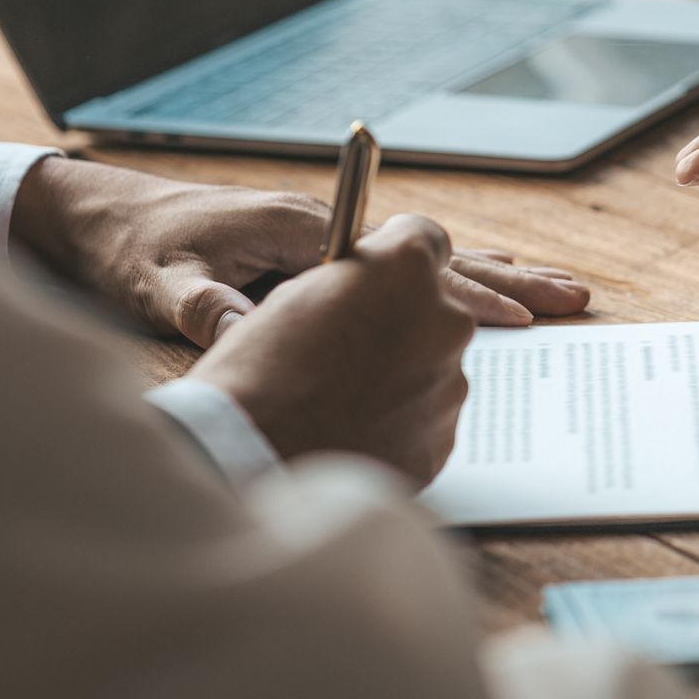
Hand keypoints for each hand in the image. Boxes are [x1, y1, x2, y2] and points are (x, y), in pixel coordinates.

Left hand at [11, 158, 588, 346]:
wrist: (103, 218)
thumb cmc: (134, 250)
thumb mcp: (160, 282)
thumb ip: (207, 305)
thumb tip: (248, 329)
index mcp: (305, 230)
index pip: (407, 263)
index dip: (465, 291)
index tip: (514, 316)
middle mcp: (332, 230)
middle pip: (441, 254)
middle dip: (511, 278)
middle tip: (574, 297)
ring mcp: (334, 242)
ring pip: (434, 262)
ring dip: (498, 278)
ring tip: (556, 293)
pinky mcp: (326, 258)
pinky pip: (408, 275)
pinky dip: (461, 281)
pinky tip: (488, 292)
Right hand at [191, 214, 474, 481]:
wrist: (248, 460)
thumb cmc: (256, 371)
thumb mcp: (294, 297)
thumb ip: (351, 283)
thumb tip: (370, 291)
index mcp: (405, 268)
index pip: (426, 239)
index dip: (400, 256)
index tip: (384, 271)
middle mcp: (444, 320)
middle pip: (436, 310)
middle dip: (403, 322)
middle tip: (354, 347)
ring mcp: (451, 385)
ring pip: (433, 369)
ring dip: (402, 376)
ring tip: (343, 399)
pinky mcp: (442, 441)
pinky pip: (427, 422)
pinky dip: (400, 425)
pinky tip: (353, 432)